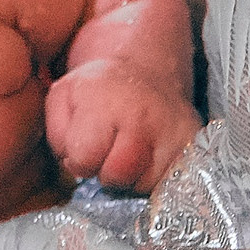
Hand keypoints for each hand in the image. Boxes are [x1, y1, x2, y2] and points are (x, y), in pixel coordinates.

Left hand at [44, 72, 200, 193]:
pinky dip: (155, 175)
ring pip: (144, 182)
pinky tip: (149, 155)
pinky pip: (169, 180)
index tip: (84, 148)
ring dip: (131, 176)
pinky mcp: (193, 140)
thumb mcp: (63, 97)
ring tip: (127, 152)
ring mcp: (172, 128)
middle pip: (118, 175)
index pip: (84, 159)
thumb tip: (72, 166)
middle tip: (107, 153)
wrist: (145, 67)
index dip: (79, 160)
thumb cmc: (99, 89)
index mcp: (103, 102)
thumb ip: (56, 134)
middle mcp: (142, 115)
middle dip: (105, 171)